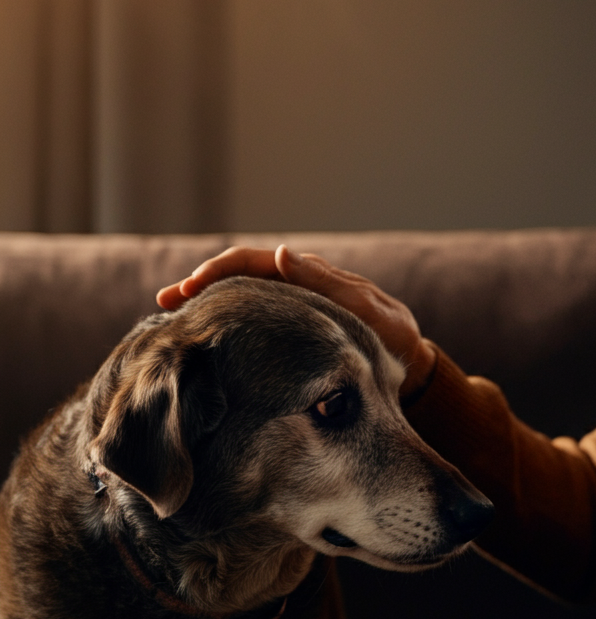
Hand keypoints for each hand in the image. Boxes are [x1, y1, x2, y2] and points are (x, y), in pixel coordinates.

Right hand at [156, 245, 436, 396]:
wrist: (408, 364)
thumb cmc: (392, 337)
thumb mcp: (369, 311)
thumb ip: (330, 285)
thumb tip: (282, 254)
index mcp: (310, 277)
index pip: (254, 262)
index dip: (219, 271)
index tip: (190, 287)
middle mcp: (296, 288)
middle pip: (238, 277)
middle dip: (200, 286)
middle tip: (166, 302)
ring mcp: (292, 310)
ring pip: (241, 301)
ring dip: (208, 307)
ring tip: (173, 320)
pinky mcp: (292, 334)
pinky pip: (253, 323)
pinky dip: (227, 327)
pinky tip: (206, 342)